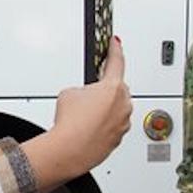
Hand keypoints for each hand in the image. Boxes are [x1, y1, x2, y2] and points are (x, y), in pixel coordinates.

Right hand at [28, 38, 130, 189]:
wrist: (70, 149)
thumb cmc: (71, 123)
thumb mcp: (69, 93)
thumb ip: (83, 89)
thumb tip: (85, 97)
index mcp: (114, 87)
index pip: (116, 61)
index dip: (115, 49)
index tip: (116, 42)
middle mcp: (124, 104)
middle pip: (117, 89)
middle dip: (104, 90)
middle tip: (87, 96)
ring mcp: (123, 122)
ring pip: (115, 109)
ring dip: (103, 109)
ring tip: (83, 117)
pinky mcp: (119, 138)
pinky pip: (113, 125)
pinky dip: (102, 124)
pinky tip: (87, 128)